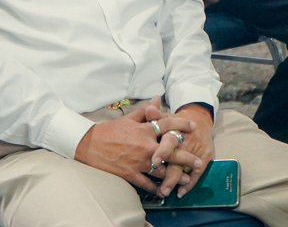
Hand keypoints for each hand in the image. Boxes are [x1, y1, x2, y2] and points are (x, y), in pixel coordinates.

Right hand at [73, 96, 198, 194]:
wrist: (90, 145)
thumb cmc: (110, 131)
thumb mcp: (128, 118)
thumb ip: (145, 110)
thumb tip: (157, 98)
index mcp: (144, 130)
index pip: (168, 124)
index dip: (182, 124)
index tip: (193, 127)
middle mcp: (144, 146)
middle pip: (171, 151)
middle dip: (187, 157)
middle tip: (198, 162)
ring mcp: (138, 161)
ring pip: (162, 170)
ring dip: (175, 175)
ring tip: (186, 179)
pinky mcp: (131, 174)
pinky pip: (147, 183)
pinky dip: (156, 187)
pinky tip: (164, 190)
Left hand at [146, 101, 213, 197]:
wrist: (198, 119)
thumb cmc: (176, 121)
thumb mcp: (166, 118)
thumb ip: (156, 116)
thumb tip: (149, 108)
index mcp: (176, 130)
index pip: (170, 141)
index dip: (163, 151)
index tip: (155, 161)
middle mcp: (187, 141)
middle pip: (179, 159)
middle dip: (170, 175)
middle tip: (161, 188)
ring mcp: (197, 150)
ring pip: (186, 168)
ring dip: (176, 181)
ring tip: (164, 192)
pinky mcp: (205, 157)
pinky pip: (197, 173)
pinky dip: (189, 184)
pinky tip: (180, 192)